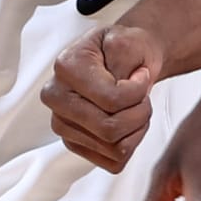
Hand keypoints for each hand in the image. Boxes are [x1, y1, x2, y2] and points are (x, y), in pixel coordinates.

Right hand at [44, 20, 163, 172]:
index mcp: (66, 67)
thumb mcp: (127, 40)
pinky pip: (114, 161)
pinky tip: (130, 122)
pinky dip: (131, 143)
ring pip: (114, 147)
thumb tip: (120, 85)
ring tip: (138, 106)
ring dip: (138, 128)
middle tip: (144, 96)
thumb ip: (123, 58)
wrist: (124, 59)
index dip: (138, 90)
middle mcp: (56, 98)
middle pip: (109, 129)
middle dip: (140, 113)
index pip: (111, 100)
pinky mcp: (75, 144)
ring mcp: (63, 124)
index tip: (142, 75)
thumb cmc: (126, 50)